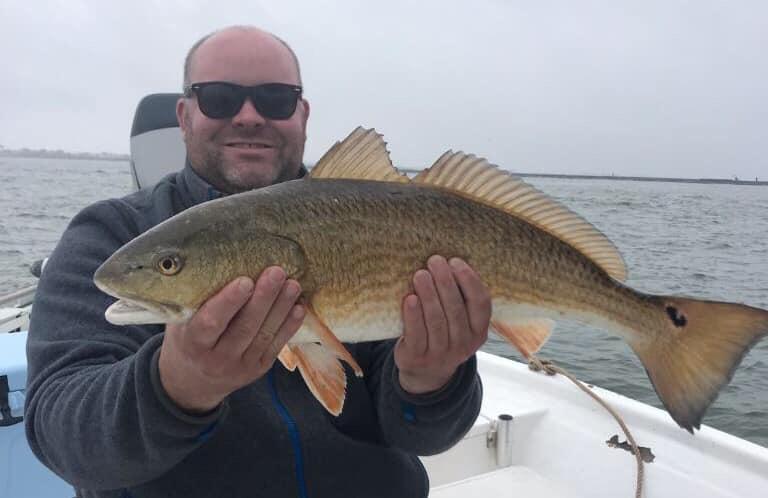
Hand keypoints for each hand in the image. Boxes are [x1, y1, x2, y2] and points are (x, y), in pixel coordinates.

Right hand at [158, 267, 304, 412]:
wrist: (192, 381)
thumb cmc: (188, 337)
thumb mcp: (181, 321)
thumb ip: (196, 301)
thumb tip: (216, 260)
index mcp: (193, 343)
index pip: (211, 322)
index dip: (229, 302)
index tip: (245, 280)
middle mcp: (217, 358)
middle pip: (244, 327)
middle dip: (263, 298)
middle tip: (276, 272)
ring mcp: (240, 366)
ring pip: (264, 335)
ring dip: (281, 308)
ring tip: (293, 284)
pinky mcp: (258, 369)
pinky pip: (275, 346)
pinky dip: (289, 326)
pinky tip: (299, 307)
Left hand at [395, 256, 490, 393]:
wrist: (425, 371)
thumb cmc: (443, 333)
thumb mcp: (459, 322)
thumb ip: (459, 298)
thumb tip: (447, 261)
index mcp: (479, 331)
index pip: (481, 303)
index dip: (470, 281)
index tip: (455, 261)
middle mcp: (464, 344)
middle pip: (456, 310)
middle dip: (445, 282)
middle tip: (435, 260)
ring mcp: (441, 353)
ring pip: (436, 321)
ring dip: (429, 295)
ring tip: (420, 274)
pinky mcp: (418, 357)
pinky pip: (416, 334)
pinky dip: (413, 315)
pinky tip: (409, 298)